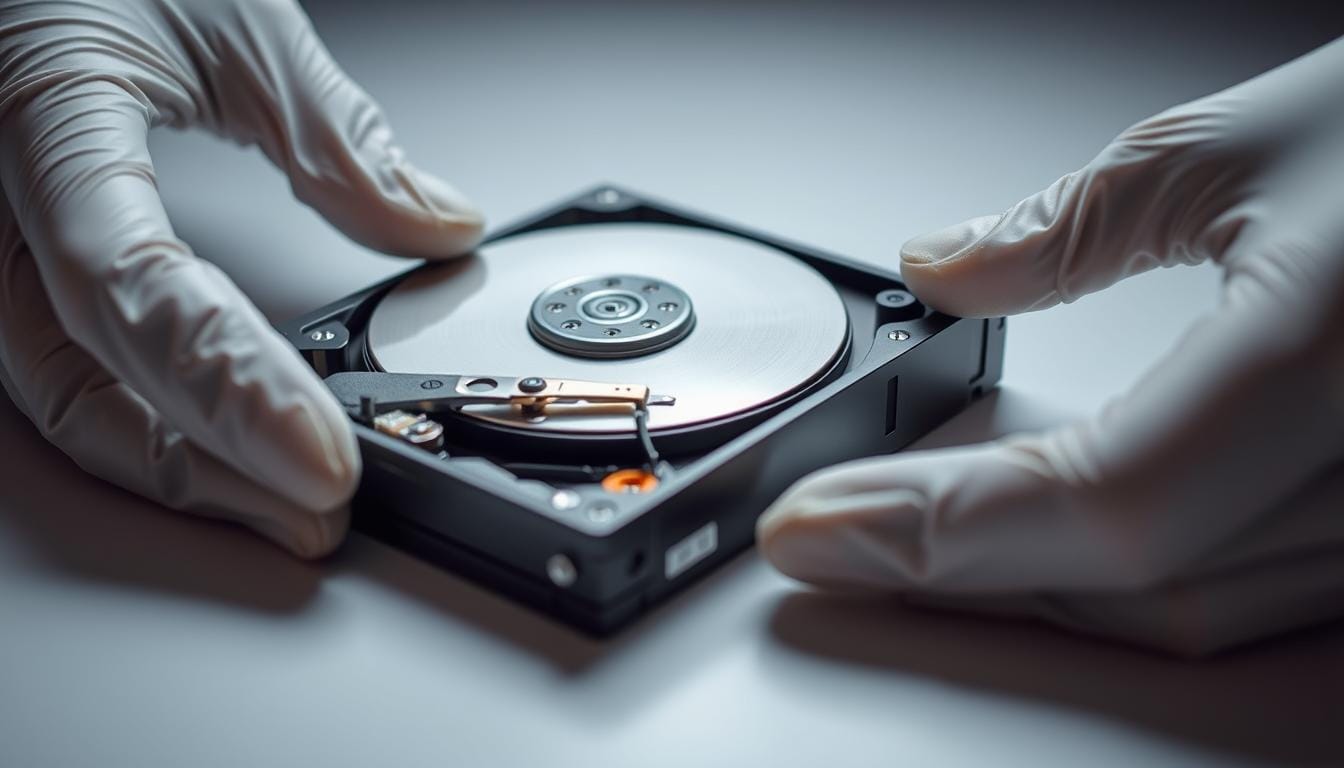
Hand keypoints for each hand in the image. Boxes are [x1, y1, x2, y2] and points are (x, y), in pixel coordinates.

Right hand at [0, 0, 482, 555]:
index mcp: (37, 119)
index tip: (322, 460)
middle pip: (79, 380)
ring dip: (180, 460)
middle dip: (206, 465)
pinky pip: (64, 356)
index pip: (129, 291)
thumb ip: (339, 140)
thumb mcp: (235, 21)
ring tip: (286, 501)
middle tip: (318, 510)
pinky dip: (149, 412)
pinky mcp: (6, 250)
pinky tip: (220, 445)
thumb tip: (441, 226)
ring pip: (61, 389)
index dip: (229, 388)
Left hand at [758, 39, 1343, 654]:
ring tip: (910, 546)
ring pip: (1202, 618)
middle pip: (1141, 590)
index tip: (813, 530)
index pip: (1109, 503)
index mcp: (1338, 355)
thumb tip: (940, 267)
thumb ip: (1064, 229)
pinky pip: (1264, 599)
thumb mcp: (1230, 147)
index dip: (938, 532)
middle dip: (959, 575)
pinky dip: (1133, 588)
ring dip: (1036, 591)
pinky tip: (1047, 553)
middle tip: (838, 541)